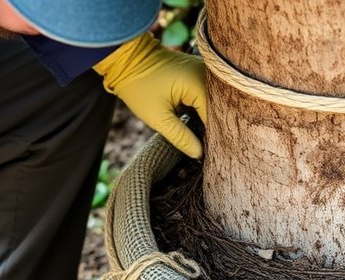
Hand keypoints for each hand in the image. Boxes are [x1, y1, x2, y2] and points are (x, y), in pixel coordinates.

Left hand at [94, 33, 206, 157]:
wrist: (125, 58)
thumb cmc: (138, 86)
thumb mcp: (158, 117)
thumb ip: (181, 137)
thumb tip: (199, 154)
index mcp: (198, 83)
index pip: (215, 116)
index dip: (213, 137)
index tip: (211, 155)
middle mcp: (206, 74)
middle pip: (219, 108)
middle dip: (214, 128)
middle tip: (211, 151)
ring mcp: (204, 70)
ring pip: (215, 101)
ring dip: (211, 118)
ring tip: (206, 138)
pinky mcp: (198, 71)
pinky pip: (209, 93)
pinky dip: (205, 108)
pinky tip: (200, 122)